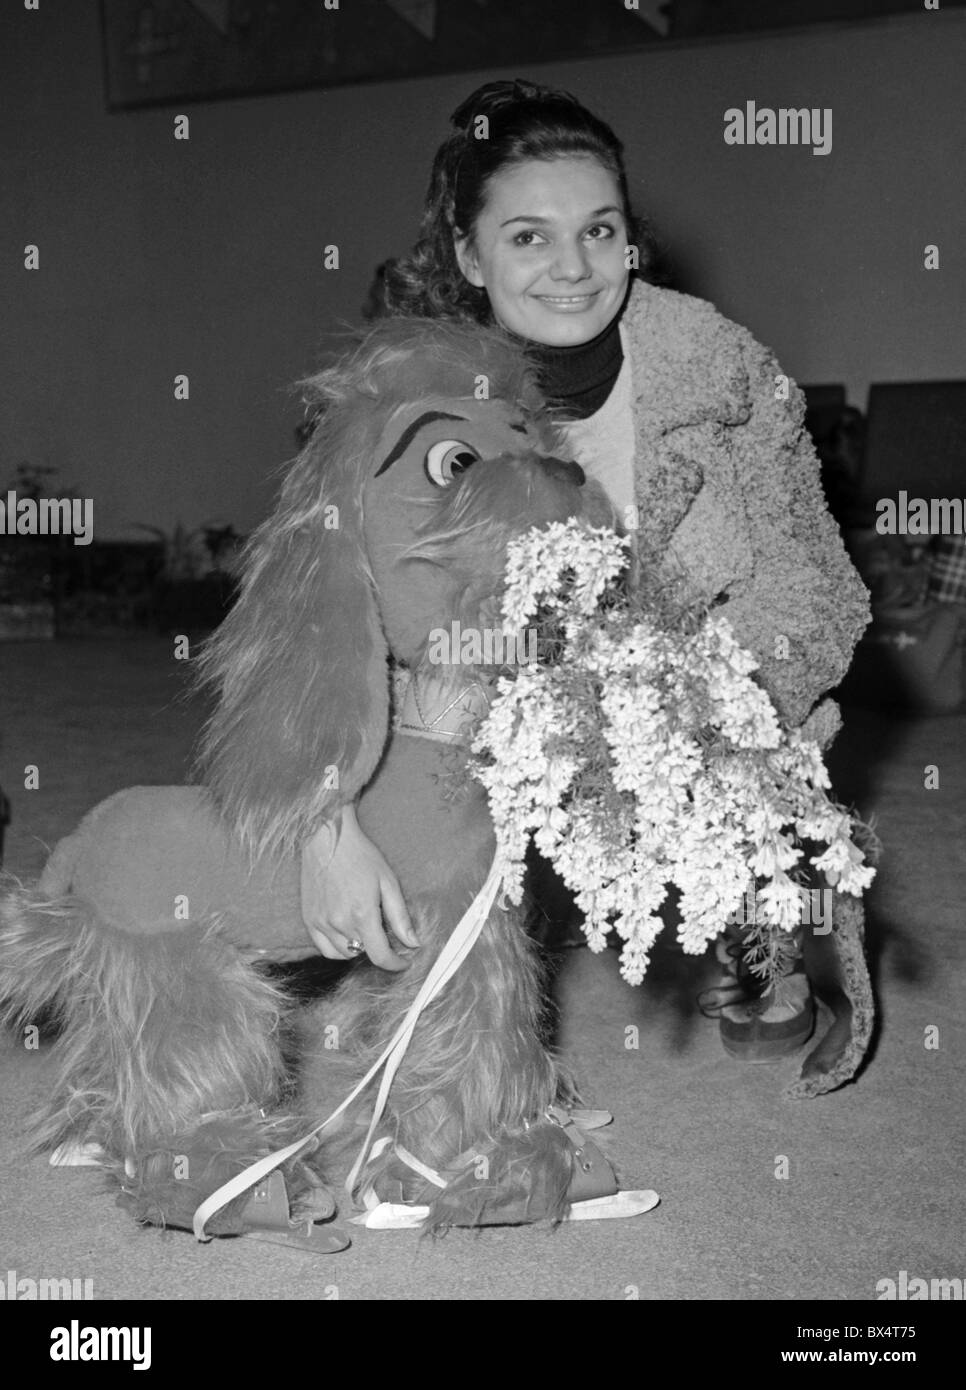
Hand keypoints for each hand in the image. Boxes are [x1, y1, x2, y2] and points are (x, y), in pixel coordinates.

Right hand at [300, 805, 418, 970]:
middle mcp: (339, 923)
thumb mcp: (388, 882)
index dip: (395, 964)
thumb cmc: (360, 856)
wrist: (327, 838)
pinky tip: (346, 932)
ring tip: (365, 929)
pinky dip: (338, 947)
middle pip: (363, 954)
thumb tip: (413, 943)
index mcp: (362, 915)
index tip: (403, 961)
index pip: (380, 956)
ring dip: (358, 948)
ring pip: (343, 954)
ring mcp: (320, 923)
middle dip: (378, 949)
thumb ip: (400, 917)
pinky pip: (325, 949)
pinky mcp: (309, 919)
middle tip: (385, 933)